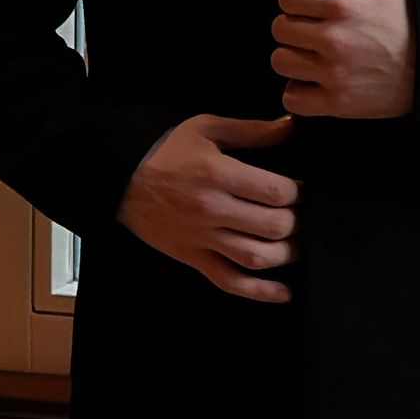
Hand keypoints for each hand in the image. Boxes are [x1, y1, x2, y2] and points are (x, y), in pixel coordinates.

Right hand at [117, 112, 301, 303]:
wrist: (119, 176)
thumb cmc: (165, 150)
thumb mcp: (207, 129)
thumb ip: (252, 131)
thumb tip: (290, 126)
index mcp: (217, 174)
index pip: (276, 191)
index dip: (298, 191)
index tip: (300, 188)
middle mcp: (212, 210)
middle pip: (274, 226)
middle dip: (296, 220)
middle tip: (299, 213)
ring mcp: (202, 238)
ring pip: (257, 257)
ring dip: (286, 253)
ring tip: (294, 242)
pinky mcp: (192, 258)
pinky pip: (230, 281)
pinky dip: (261, 292)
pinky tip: (284, 292)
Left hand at [271, 0, 415, 118]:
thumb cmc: (412, 21)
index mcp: (344, 5)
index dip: (295, 1)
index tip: (309, 9)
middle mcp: (334, 38)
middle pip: (279, 29)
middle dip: (293, 28)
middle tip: (312, 33)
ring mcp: (333, 73)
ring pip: (280, 61)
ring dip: (293, 59)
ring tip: (313, 58)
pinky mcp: (336, 103)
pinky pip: (291, 97)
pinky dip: (298, 92)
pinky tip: (315, 83)